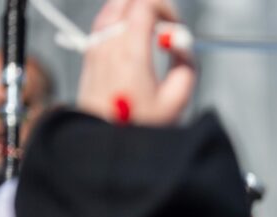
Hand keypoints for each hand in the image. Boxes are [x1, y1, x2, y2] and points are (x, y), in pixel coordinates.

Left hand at [77, 0, 195, 124]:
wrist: (103, 142)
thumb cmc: (137, 128)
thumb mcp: (176, 102)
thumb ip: (187, 68)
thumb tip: (185, 47)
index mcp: (131, 54)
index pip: (145, 5)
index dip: (166, 9)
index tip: (176, 28)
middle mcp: (109, 45)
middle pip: (127, 1)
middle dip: (151, 8)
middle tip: (165, 29)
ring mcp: (95, 48)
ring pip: (113, 8)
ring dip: (134, 13)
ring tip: (150, 35)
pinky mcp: (89, 55)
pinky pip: (103, 23)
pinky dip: (120, 22)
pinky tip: (132, 41)